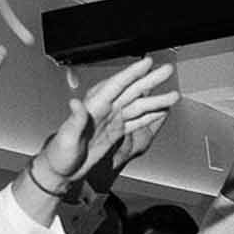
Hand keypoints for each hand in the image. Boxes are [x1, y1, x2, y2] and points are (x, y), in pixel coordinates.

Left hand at [38, 57, 179, 189]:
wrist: (61, 170)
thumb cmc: (59, 154)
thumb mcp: (66, 138)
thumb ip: (74, 121)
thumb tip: (75, 104)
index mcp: (93, 107)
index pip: (116, 86)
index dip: (132, 73)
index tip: (146, 63)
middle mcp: (104, 111)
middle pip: (132, 91)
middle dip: (150, 80)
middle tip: (167, 70)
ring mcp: (111, 120)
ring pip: (138, 106)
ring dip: (156, 100)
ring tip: (174, 95)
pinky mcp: (115, 132)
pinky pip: (136, 121)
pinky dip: (150, 116)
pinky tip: (162, 111)